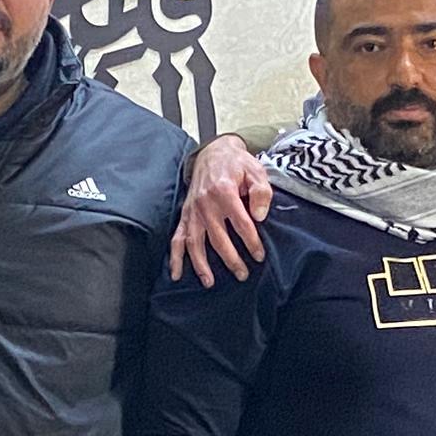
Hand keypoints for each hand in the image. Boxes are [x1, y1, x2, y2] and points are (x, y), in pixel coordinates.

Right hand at [168, 137, 271, 285]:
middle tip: (242, 275)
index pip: (241, 224)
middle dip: (231, 259)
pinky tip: (177, 274)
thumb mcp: (255, 171)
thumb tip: (259, 217)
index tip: (259, 256)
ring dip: (200, 264)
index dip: (252, 242)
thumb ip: (261, 192)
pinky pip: (177, 237)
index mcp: (224, 192)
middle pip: (218, 239)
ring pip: (194, 242)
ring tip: (209, 282)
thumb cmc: (237, 164)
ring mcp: (192, 211)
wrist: (213, 152)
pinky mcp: (185, 214)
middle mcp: (205, 204)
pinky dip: (175, 257)